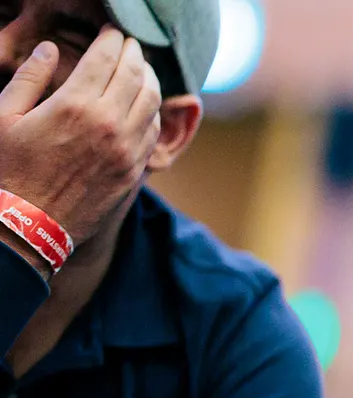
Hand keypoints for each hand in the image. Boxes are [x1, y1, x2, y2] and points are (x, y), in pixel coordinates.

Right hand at [0, 28, 161, 244]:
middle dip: (135, 53)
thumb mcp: (4, 116)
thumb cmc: (9, 170)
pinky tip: (142, 105)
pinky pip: (153, 132)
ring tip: (141, 69)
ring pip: (152, 102)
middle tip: (131, 44)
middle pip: (136, 75)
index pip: (106, 58)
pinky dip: (152, 111)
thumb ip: (29, 78)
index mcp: (75, 105)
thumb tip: (51, 50)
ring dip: (149, 79)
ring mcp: (126, 150)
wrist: (28, 225)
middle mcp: (109, 125)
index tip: (114, 32)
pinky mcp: (134, 171)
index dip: (113, 39)